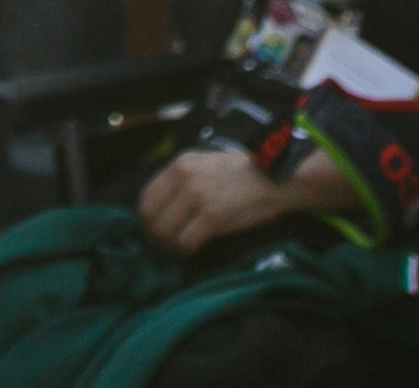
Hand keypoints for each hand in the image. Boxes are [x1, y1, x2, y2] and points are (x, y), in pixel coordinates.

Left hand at [138, 147, 291, 256]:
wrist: (272, 177)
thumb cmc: (241, 174)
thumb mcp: (204, 164)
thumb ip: (183, 178)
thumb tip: (165, 204)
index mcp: (179, 164)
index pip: (146, 196)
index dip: (146, 218)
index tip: (153, 230)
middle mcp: (182, 177)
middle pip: (150, 215)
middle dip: (153, 235)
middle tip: (162, 246)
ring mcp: (196, 196)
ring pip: (164, 231)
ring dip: (167, 246)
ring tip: (176, 251)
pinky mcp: (212, 216)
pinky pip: (185, 241)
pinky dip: (183, 251)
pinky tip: (189, 253)